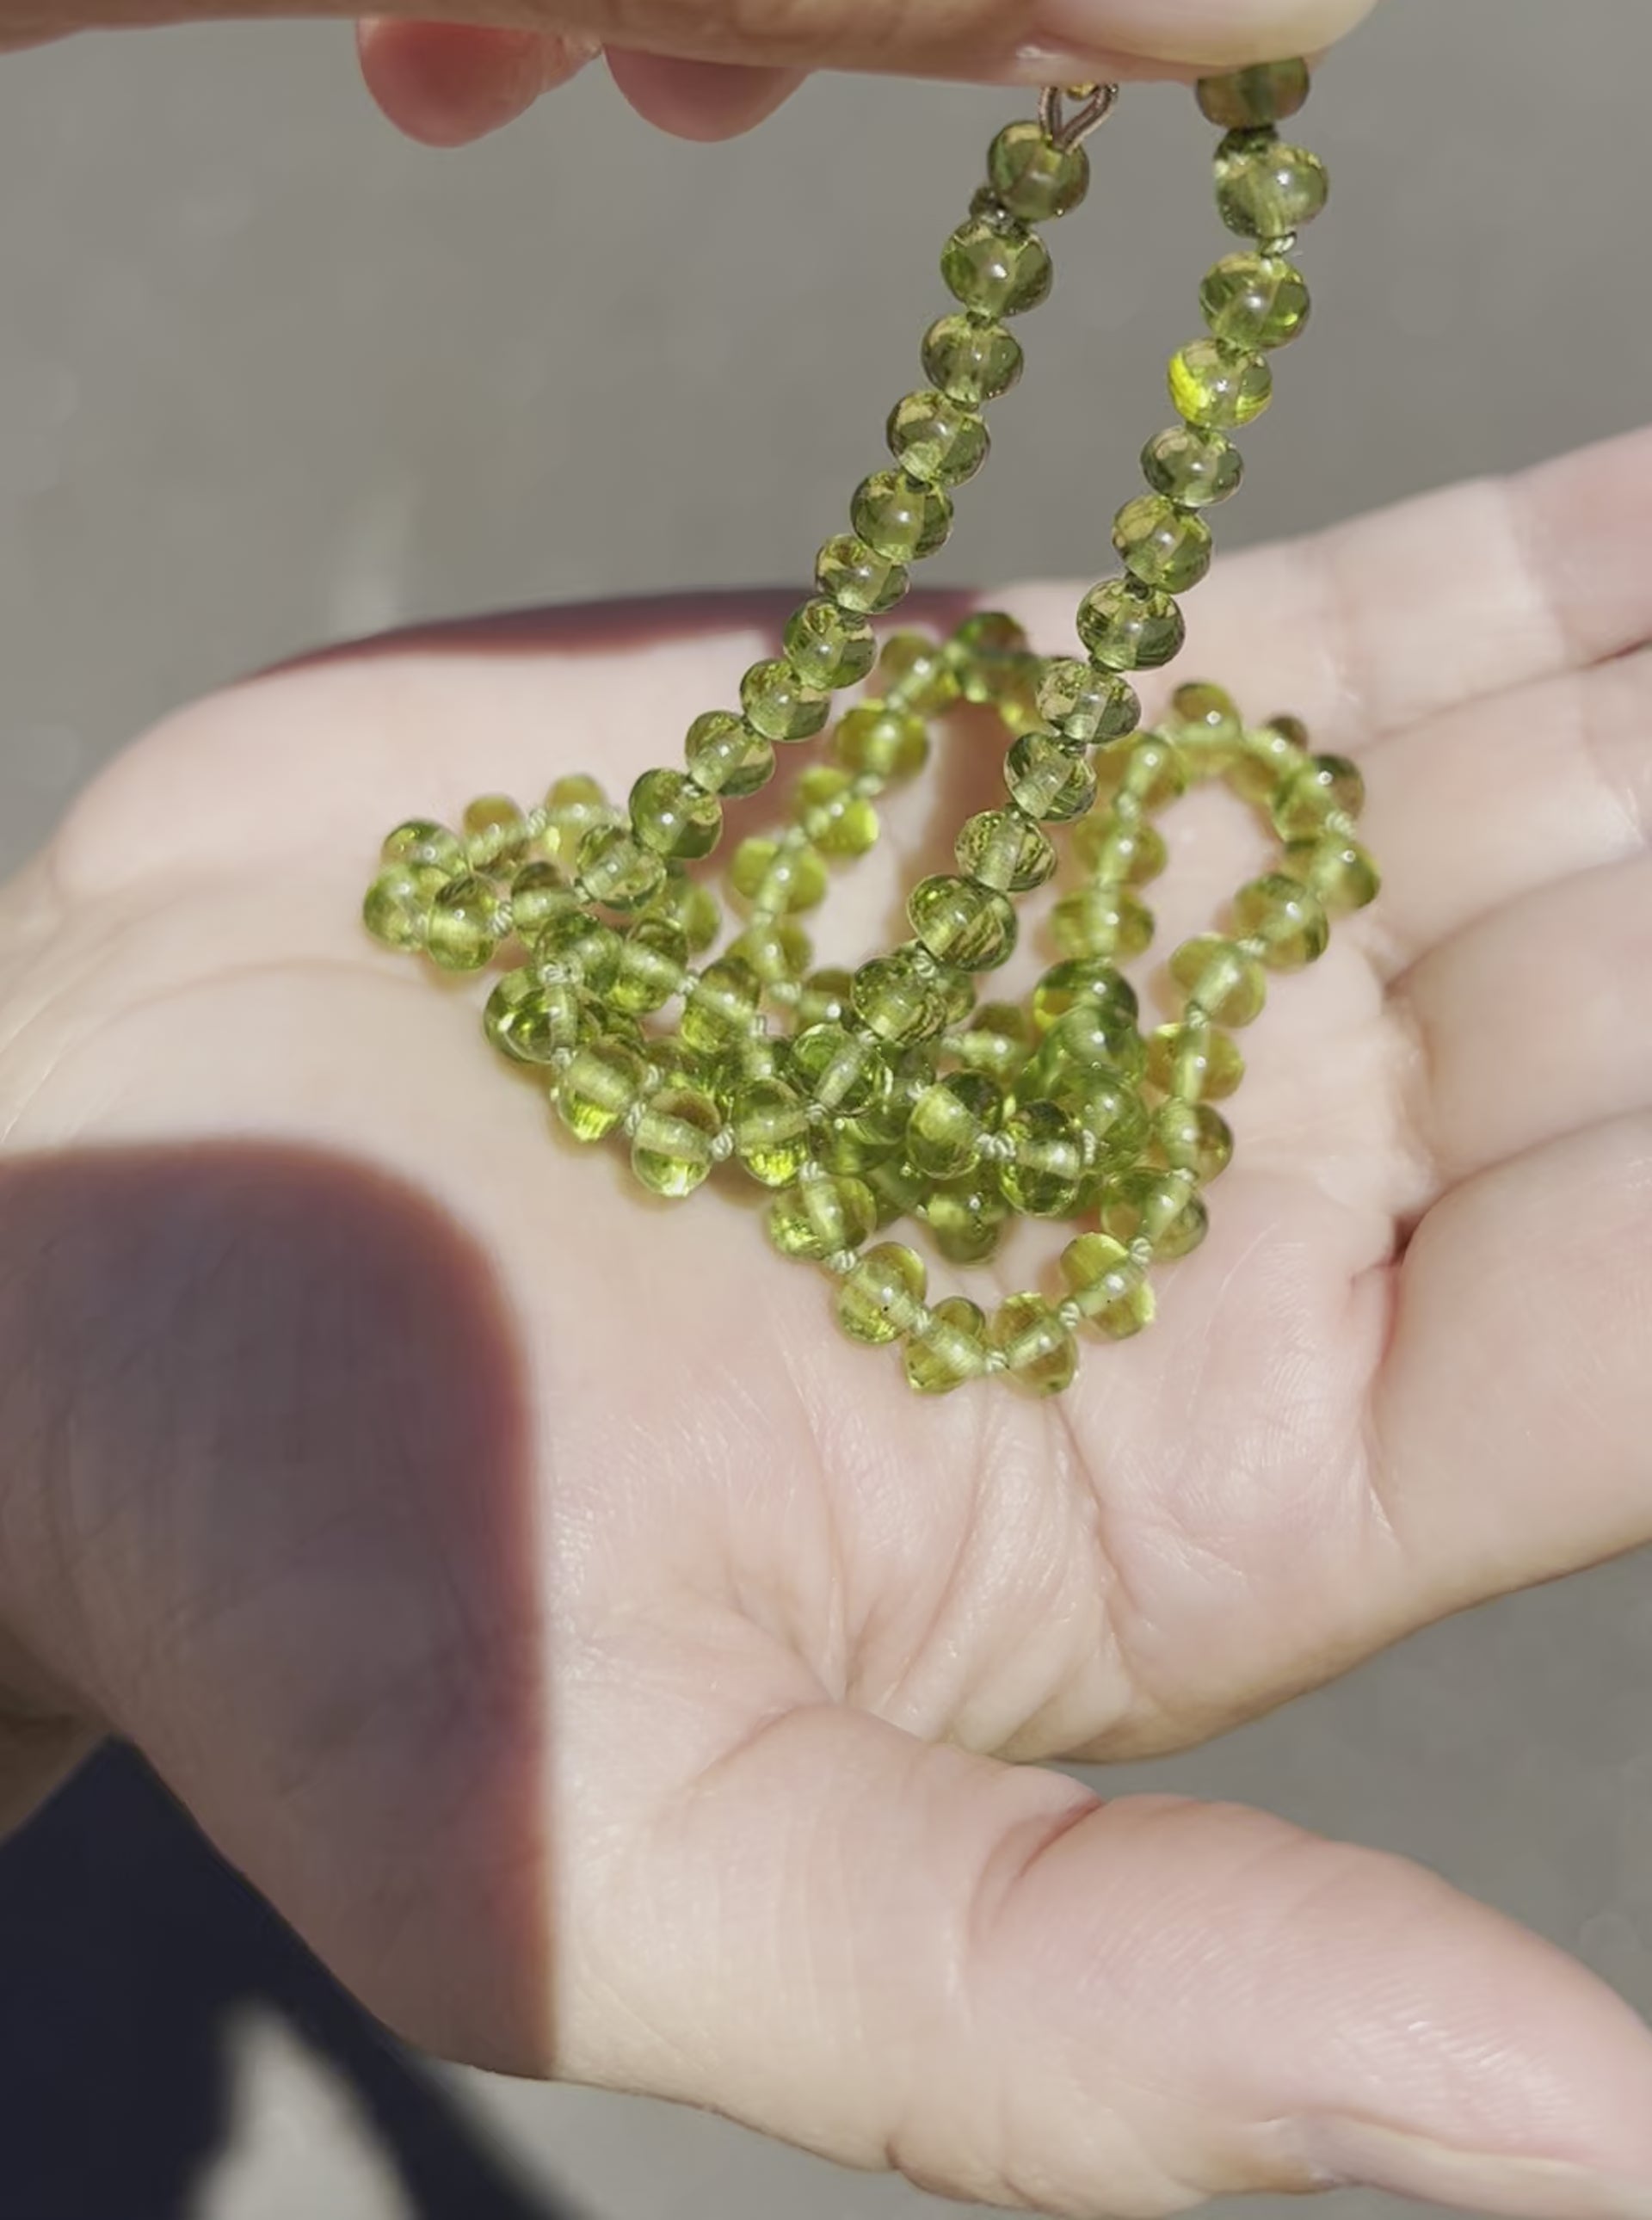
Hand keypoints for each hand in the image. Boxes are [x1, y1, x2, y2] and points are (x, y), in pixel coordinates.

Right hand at [1, 429, 1649, 2216]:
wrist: (66, 1214)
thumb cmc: (310, 1571)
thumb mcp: (652, 1850)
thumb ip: (1091, 2014)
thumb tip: (1580, 2160)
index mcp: (1238, 1486)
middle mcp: (1263, 1212)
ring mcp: (1167, 952)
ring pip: (1569, 794)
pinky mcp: (1041, 743)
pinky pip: (1370, 621)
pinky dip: (1575, 548)